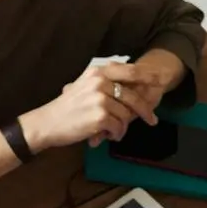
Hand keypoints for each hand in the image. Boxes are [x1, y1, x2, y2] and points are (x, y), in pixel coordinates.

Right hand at [26, 59, 147, 152]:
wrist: (47, 123)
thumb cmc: (66, 108)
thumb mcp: (83, 87)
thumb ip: (104, 84)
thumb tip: (129, 88)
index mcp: (98, 72)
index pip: (129, 71)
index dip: (147, 76)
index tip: (159, 82)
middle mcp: (100, 82)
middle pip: (132, 96)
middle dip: (144, 110)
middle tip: (152, 120)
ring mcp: (101, 99)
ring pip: (126, 115)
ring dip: (122, 127)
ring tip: (113, 132)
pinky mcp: (100, 116)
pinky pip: (118, 127)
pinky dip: (116, 134)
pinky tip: (107, 136)